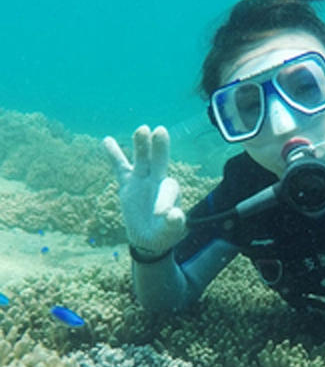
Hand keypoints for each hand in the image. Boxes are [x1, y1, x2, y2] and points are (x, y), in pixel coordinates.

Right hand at [103, 125, 185, 254]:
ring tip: (142, 129)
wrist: (149, 237)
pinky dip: (114, 155)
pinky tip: (107, 140)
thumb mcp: (170, 232)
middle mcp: (158, 181)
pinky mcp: (128, 184)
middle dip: (160, 148)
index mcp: (171, 192)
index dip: (165, 200)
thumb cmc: (163, 233)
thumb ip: (174, 224)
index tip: (163, 215)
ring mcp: (142, 180)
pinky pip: (119, 167)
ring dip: (141, 145)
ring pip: (142, 159)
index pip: (169, 188)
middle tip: (160, 130)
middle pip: (160, 161)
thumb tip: (175, 215)